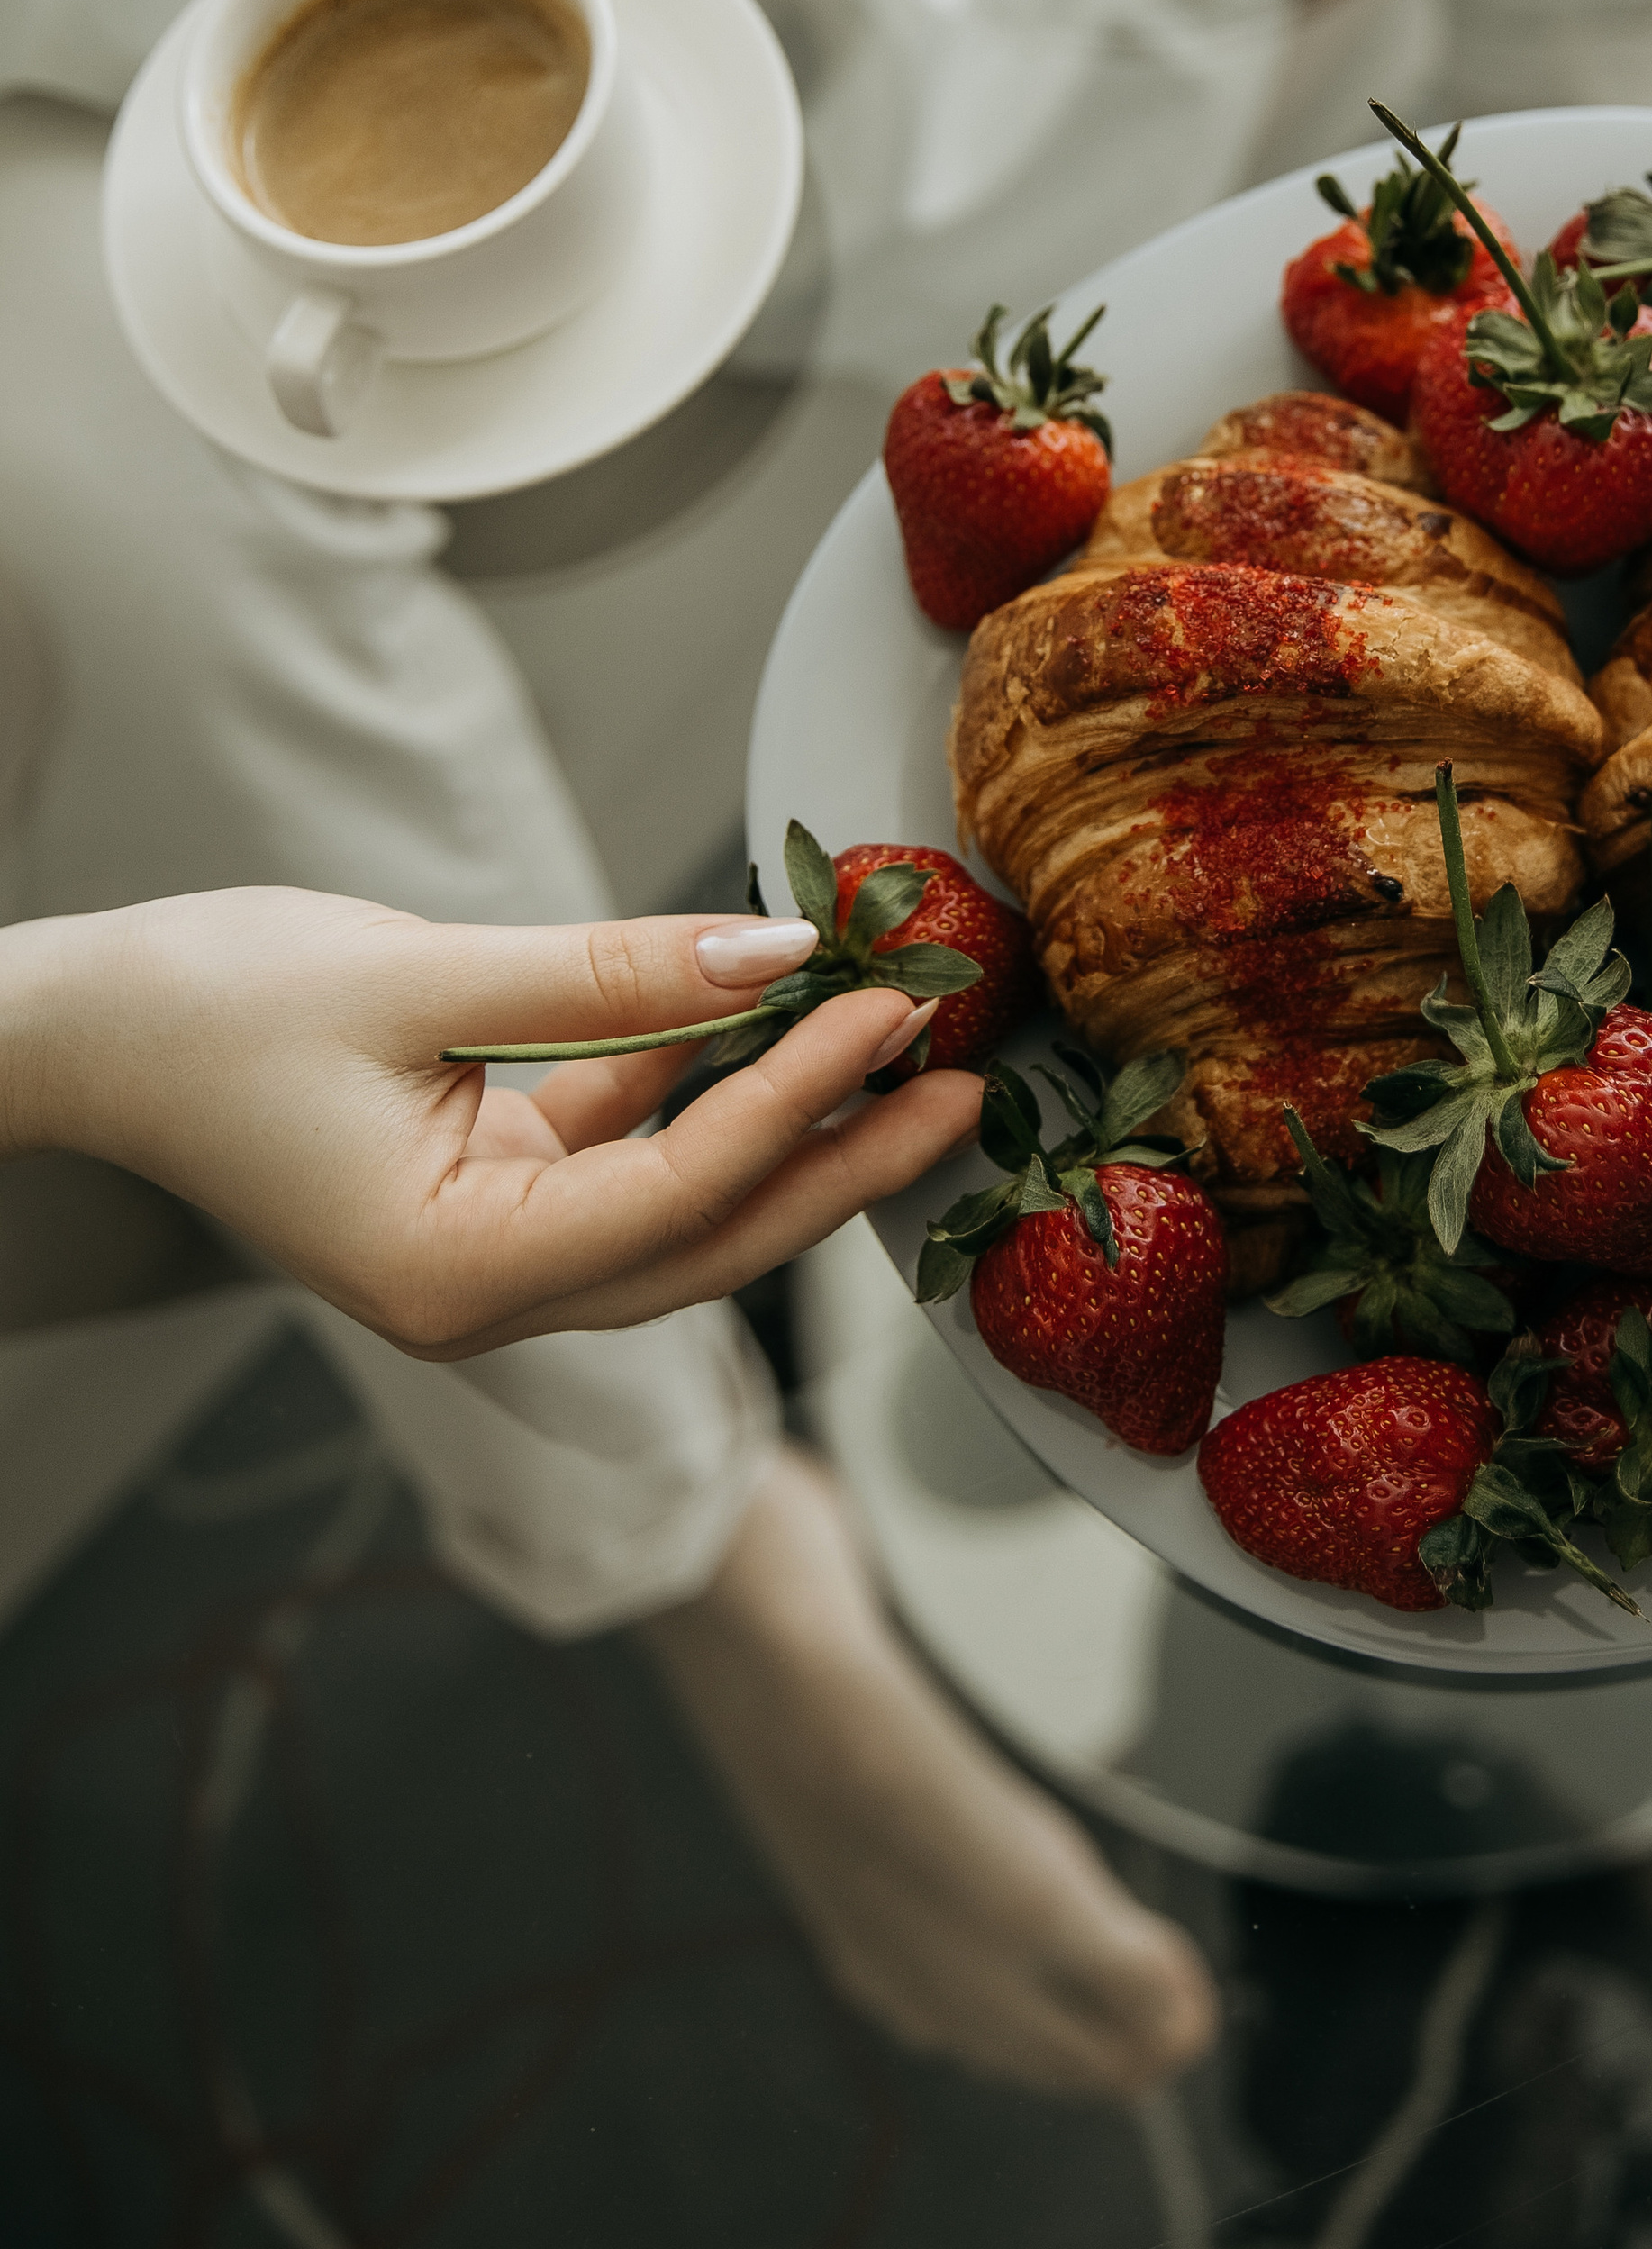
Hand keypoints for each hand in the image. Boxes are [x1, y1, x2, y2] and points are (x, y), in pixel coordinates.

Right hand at [0, 886, 982, 1353]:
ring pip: (683, 1206)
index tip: (891, 1013)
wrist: (83, 1033)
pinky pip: (626, 1156)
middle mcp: (483, 1295)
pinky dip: (702, 1094)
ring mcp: (487, 1254)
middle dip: (843, 1160)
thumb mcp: (417, 976)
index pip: (677, 1195)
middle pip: (710, 1239)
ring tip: (903, 1052)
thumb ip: (606, 976)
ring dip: (790, 1131)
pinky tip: (778, 1019)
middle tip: (966, 1082)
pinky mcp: (486, 1194)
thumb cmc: (208, 1011)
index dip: (798, 1104)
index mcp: (454, 1277)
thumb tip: (775, 953)